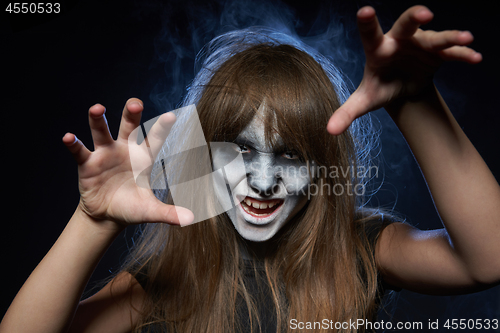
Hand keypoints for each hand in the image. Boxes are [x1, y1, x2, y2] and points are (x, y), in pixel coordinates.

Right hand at [62, 98, 193, 226]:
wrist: (107, 216)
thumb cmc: (131, 207)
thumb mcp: (150, 210)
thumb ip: (169, 212)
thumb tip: (190, 219)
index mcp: (143, 158)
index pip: (154, 140)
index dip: (162, 128)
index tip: (171, 116)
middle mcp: (125, 150)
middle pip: (129, 127)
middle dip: (131, 115)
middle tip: (135, 104)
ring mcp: (105, 154)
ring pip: (101, 132)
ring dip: (97, 120)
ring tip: (97, 108)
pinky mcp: (87, 163)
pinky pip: (80, 151)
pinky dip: (74, 144)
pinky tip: (69, 137)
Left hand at [327, 6, 481, 134]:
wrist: (402, 87)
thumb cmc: (380, 87)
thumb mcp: (364, 101)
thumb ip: (347, 113)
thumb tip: (329, 131)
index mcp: (378, 49)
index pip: (370, 35)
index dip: (367, 23)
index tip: (364, 11)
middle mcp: (399, 41)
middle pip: (406, 24)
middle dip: (415, 17)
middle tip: (425, 13)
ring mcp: (420, 44)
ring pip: (435, 36)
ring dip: (450, 36)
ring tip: (465, 37)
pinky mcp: (437, 52)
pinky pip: (451, 52)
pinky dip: (462, 54)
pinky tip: (474, 58)